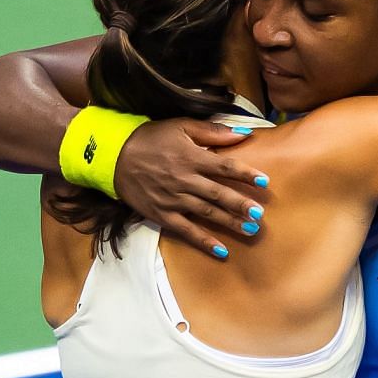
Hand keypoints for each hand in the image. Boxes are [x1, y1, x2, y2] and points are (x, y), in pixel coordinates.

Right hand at [112, 120, 268, 255]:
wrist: (113, 156)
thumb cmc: (150, 138)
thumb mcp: (180, 126)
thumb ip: (212, 131)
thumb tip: (242, 133)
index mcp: (191, 157)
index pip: (225, 167)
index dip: (245, 174)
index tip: (265, 181)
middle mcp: (184, 180)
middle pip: (218, 194)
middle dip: (241, 204)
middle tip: (260, 213)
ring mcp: (173, 199)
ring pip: (207, 213)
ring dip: (230, 222)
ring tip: (251, 230)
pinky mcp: (162, 214)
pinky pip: (186, 231)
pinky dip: (204, 241)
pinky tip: (222, 251)